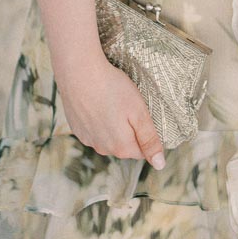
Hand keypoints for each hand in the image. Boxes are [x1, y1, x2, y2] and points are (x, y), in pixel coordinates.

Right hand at [57, 51, 165, 168]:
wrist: (79, 74)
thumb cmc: (113, 89)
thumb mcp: (139, 112)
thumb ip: (149, 140)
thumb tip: (160, 164)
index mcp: (121, 147)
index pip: (142, 150)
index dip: (146, 133)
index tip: (144, 114)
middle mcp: (103, 149)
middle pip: (125, 145)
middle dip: (130, 130)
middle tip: (129, 105)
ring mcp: (88, 140)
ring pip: (109, 138)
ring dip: (114, 126)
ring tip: (113, 102)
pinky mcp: (78, 130)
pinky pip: (95, 130)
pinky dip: (99, 120)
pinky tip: (99, 103)